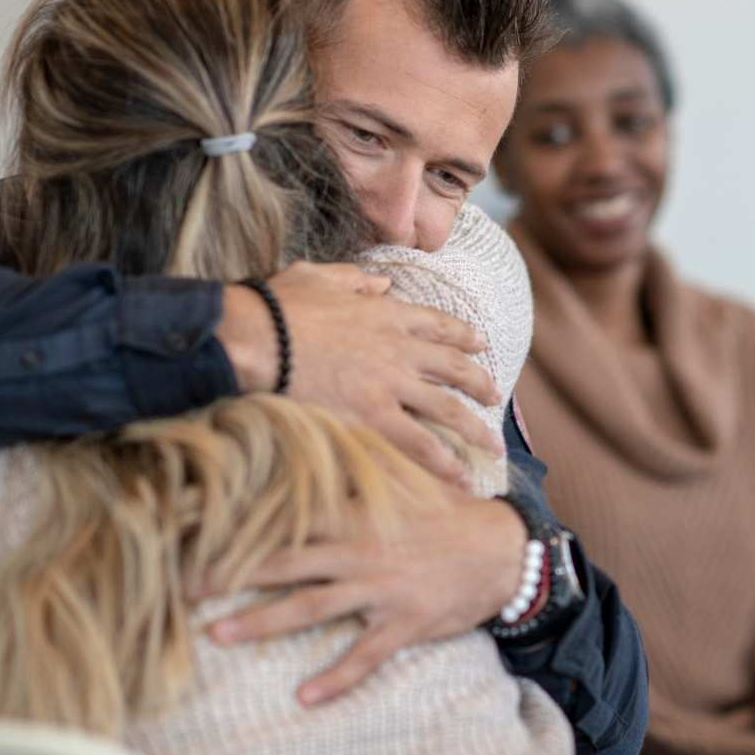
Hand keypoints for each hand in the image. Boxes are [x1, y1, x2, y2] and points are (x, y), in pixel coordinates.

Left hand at [204, 490, 526, 704]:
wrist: (500, 549)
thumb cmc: (445, 512)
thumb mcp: (404, 479)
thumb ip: (361, 464)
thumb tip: (322, 431)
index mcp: (356, 514)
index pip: (288, 514)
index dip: (243, 519)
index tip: (200, 524)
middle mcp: (359, 551)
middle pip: (286, 563)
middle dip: (233, 574)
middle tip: (185, 586)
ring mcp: (379, 589)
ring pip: (312, 608)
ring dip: (264, 624)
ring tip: (220, 636)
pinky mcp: (403, 623)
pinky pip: (364, 655)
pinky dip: (336, 677)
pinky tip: (305, 697)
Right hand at [217, 261, 502, 485]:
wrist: (259, 338)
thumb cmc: (280, 307)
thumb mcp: (320, 276)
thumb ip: (357, 280)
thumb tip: (383, 281)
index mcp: (387, 313)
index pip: (438, 325)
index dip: (463, 335)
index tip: (480, 343)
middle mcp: (399, 349)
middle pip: (454, 367)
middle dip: (480, 383)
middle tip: (494, 395)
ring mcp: (390, 384)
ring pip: (448, 409)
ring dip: (476, 430)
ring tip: (495, 447)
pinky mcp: (374, 416)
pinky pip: (420, 444)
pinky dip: (445, 462)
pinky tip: (462, 477)